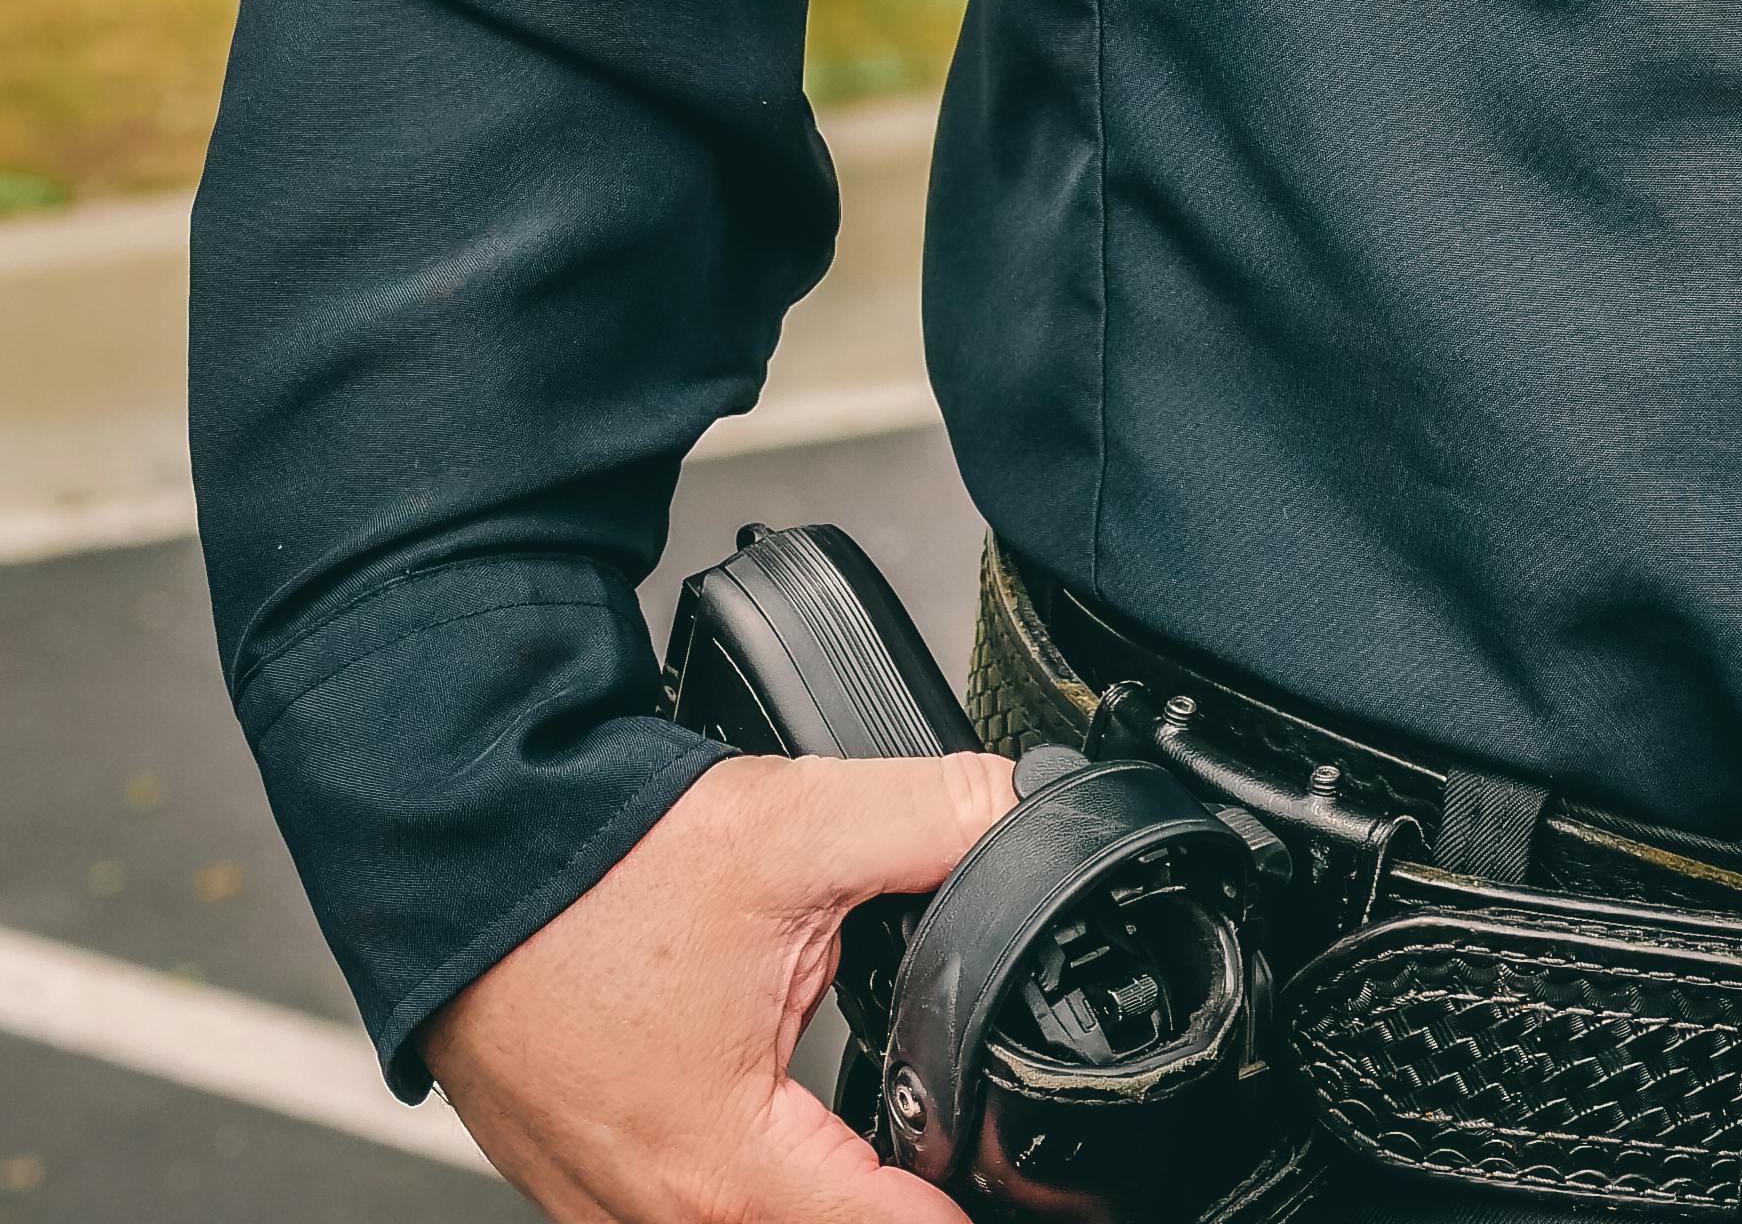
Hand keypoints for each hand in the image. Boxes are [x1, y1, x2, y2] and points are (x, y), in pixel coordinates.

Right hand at [422, 748, 1010, 1218]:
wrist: (455, 853)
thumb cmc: (588, 867)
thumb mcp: (796, 827)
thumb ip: (939, 820)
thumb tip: (1029, 814)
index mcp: (722, 1165)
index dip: (958, 1201)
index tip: (1011, 1184)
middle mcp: (654, 1214)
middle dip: (882, 1199)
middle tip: (943, 1158)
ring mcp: (601, 1205)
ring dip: (809, 1189)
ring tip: (877, 1151)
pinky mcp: (572, 1174)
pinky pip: (675, 1207)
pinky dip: (740, 1177)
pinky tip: (779, 1130)